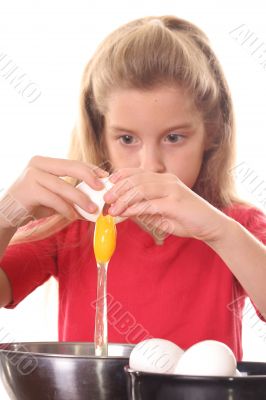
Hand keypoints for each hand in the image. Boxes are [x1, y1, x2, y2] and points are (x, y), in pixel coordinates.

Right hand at [0, 156, 107, 228]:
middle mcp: (38, 164)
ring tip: (92, 210)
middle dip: (89, 177)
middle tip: (102, 189)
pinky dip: (65, 208)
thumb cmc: (34, 204)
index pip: (73, 163)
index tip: (105, 177)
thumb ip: (71, 194)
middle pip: (71, 167)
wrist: (6, 214)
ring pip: (63, 186)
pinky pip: (53, 199)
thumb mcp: (55, 196)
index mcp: (46, 162)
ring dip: (80, 199)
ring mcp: (31, 175)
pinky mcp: (28, 190)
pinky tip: (72, 216)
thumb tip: (96, 201)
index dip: (91, 169)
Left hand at [103, 168, 227, 242]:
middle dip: (118, 189)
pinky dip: (135, 208)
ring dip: (124, 199)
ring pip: (141, 189)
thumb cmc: (187, 218)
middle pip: (136, 179)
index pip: (138, 172)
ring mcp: (172, 190)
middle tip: (107, 199)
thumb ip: (145, 209)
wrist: (212, 225)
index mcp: (165, 179)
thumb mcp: (163, 212)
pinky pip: (150, 204)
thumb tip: (124, 210)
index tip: (109, 183)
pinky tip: (126, 213)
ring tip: (113, 209)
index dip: (121, 175)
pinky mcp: (175, 203)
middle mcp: (168, 180)